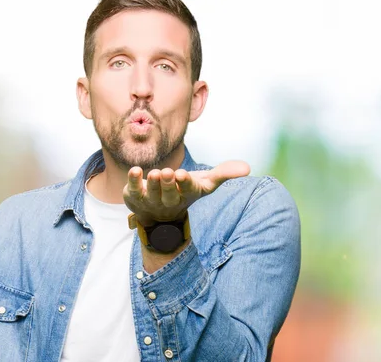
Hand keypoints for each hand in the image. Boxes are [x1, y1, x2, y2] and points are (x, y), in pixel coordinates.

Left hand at [123, 161, 249, 225]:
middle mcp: (169, 200)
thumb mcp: (205, 182)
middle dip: (168, 183)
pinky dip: (133, 180)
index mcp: (186, 195)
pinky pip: (132, 188)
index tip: (183, 175)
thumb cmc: (185, 191)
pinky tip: (135, 170)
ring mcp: (150, 199)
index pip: (188, 190)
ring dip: (153, 183)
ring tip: (155, 173)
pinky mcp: (134, 195)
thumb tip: (248, 168)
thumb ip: (224, 173)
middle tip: (168, 172)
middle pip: (169, 193)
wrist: (157, 212)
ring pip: (151, 192)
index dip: (185, 183)